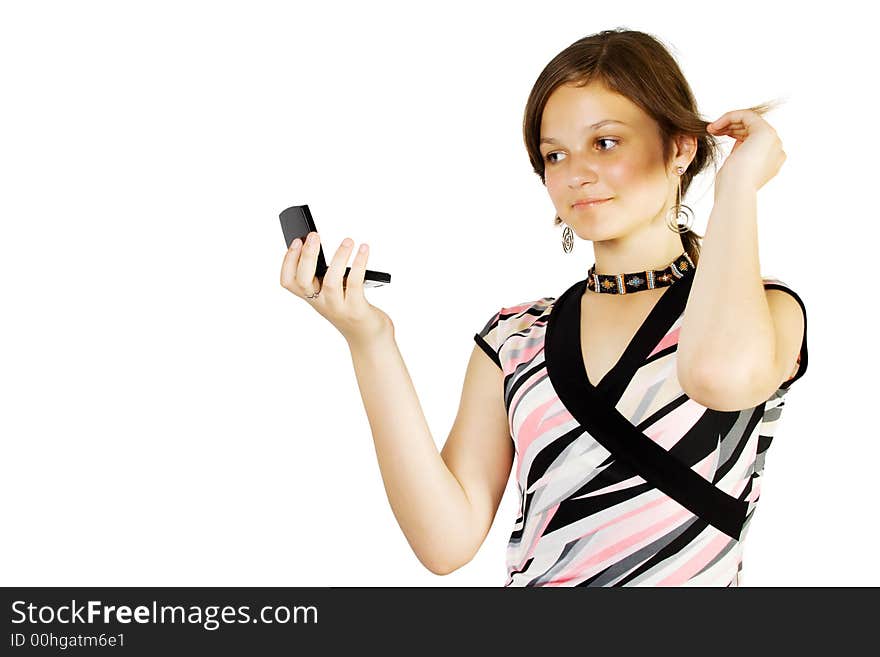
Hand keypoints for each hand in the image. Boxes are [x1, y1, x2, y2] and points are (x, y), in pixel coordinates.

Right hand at [280, 231, 392, 346]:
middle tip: (314, 235)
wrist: (368, 338)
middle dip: (307, 256)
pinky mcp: (356, 310)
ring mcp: (337, 308)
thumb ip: (327, 274)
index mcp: (312, 297)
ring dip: (338, 257)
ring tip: (348, 241)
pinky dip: (359, 264)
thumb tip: (329, 245)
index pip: (288, 282)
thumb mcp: (334, 292)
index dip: (288, 261)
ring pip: (330, 281)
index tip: (296, 241)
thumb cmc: (352, 308)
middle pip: (304, 280)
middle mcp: (321, 304)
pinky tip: (364, 250)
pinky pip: (355, 283)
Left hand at [707, 109, 785, 191]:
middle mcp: (775, 149)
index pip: (753, 139)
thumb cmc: (730, 186)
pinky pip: (746, 115)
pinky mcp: (765, 132)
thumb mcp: (736, 168)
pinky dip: (730, 117)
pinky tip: (716, 125)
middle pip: (752, 129)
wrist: (736, 191)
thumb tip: (739, 146)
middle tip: (712, 130)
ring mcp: (773, 140)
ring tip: (711, 129)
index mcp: (771, 160)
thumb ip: (741, 156)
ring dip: (728, 122)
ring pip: (750, 121)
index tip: (717, 135)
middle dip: (730, 127)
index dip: (734, 134)